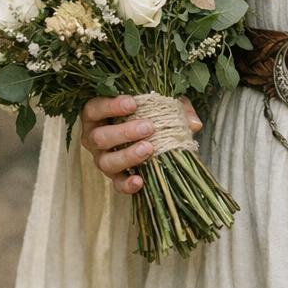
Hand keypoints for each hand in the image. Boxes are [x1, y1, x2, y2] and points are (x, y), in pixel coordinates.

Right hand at [79, 94, 201, 194]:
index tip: (133, 103)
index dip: (111, 106)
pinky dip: (126, 184)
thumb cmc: (147, 112)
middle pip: (100, 137)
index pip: (95, 108)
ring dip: (127, 156)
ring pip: (105, 161)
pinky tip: (140, 181)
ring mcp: (101, 158)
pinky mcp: (113, 176)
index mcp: (97, 115)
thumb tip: (194, 124)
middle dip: (124, 132)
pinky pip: (115, 184)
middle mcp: (94, 137)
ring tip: (149, 149)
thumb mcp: (161, 103)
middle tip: (148, 128)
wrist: (147, 135)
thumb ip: (177, 108)